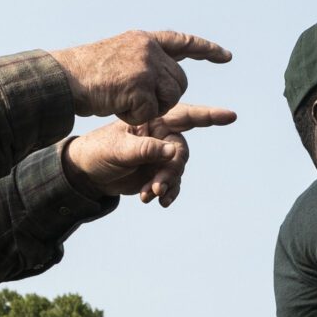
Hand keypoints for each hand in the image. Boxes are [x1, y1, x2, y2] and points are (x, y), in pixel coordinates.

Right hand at [49, 29, 231, 126]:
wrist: (64, 79)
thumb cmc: (85, 74)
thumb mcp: (119, 56)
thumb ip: (144, 60)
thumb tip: (169, 71)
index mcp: (144, 40)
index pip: (182, 42)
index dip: (205, 50)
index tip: (226, 57)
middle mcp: (149, 49)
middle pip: (179, 82)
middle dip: (166, 97)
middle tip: (136, 100)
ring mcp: (146, 67)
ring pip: (171, 98)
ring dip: (151, 109)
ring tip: (124, 100)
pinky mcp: (140, 87)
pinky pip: (151, 113)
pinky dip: (136, 118)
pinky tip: (118, 107)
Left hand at [64, 103, 235, 205]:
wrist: (86, 172)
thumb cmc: (99, 151)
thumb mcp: (118, 149)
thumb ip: (145, 149)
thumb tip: (171, 151)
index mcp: (154, 119)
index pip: (185, 115)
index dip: (209, 116)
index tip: (231, 116)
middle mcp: (162, 135)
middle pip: (180, 152)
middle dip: (171, 171)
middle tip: (156, 186)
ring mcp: (160, 155)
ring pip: (176, 170)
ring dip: (166, 184)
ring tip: (149, 195)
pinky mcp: (157, 172)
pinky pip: (171, 184)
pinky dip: (166, 193)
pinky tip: (155, 202)